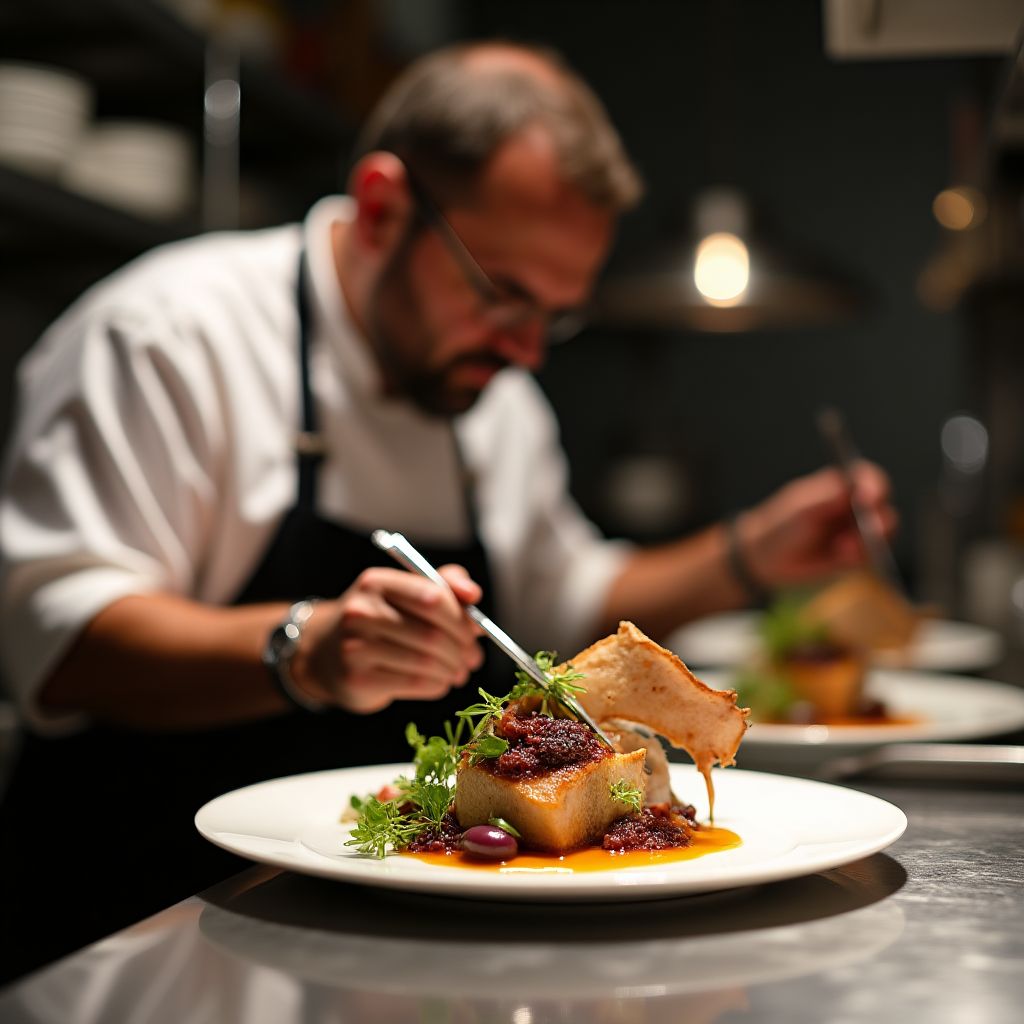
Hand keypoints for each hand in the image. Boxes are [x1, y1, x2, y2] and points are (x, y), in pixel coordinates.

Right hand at [293, 564, 484, 712]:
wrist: (325, 653)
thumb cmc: (379, 619)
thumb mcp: (405, 592)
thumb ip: (445, 584)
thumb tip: (474, 594)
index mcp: (377, 582)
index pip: (433, 597)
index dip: (462, 618)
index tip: (477, 631)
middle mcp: (361, 611)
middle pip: (432, 634)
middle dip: (463, 650)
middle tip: (474, 658)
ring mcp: (355, 646)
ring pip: (426, 662)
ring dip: (452, 670)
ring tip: (459, 672)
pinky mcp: (357, 679)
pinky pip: (414, 684)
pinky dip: (437, 685)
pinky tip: (439, 682)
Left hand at [737, 461, 896, 590]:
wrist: (768, 558)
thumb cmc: (781, 525)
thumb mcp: (801, 509)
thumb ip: (827, 498)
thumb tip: (853, 485)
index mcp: (840, 486)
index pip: (867, 477)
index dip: (874, 484)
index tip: (869, 497)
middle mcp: (854, 506)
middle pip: (881, 506)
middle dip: (878, 518)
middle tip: (869, 528)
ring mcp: (857, 530)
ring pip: (882, 532)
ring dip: (868, 540)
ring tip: (842, 548)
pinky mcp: (857, 554)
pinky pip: (870, 554)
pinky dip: (859, 556)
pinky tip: (840, 557)